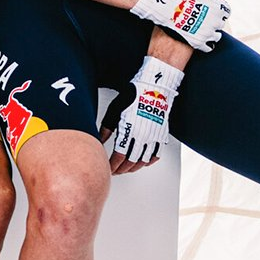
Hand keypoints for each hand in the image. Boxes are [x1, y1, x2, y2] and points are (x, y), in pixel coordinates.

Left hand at [102, 56, 183, 172]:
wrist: (154, 88)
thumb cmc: (133, 96)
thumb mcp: (114, 111)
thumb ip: (106, 129)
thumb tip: (99, 140)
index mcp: (129, 131)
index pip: (119, 156)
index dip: (112, 166)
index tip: (108, 169)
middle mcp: (142, 136)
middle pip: (131, 162)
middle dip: (122, 169)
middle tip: (115, 170)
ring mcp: (153, 137)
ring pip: (144, 161)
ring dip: (134, 167)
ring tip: (126, 168)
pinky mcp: (161, 135)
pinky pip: (156, 155)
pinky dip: (149, 162)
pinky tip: (143, 162)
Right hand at [131, 0, 227, 51]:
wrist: (164, 5)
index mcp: (219, 8)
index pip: (225, 12)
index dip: (217, 11)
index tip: (210, 11)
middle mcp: (216, 21)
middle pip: (220, 24)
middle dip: (213, 21)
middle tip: (202, 18)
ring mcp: (207, 33)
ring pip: (216, 36)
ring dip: (210, 33)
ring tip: (201, 29)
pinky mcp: (198, 42)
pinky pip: (208, 47)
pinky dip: (205, 44)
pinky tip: (199, 39)